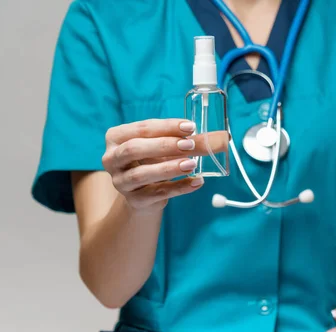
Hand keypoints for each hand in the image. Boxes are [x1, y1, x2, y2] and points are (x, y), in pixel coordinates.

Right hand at [102, 118, 228, 211]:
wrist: (143, 193)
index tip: (190, 127)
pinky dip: (179, 188)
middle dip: (164, 145)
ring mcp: (120, 182)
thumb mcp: (166, 147)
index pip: (142, 128)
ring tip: (192, 164)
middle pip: (135, 149)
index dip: (167, 126)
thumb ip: (190, 140)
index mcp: (116, 138)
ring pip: (142, 174)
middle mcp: (112, 159)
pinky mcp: (134, 200)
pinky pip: (157, 194)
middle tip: (190, 145)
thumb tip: (224, 137)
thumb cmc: (153, 161)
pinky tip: (196, 182)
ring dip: (169, 168)